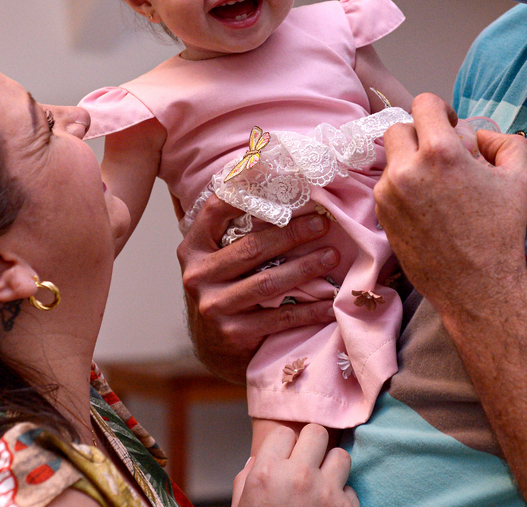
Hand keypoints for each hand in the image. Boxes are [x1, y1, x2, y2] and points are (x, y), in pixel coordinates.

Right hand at [178, 197, 338, 382]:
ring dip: (306, 268)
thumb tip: (271, 178)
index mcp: (193, 249)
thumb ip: (234, 228)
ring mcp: (213, 306)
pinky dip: (310, 309)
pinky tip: (331, 303)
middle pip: (251, 247)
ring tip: (332, 257)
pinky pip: (281, 317)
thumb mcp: (218, 257)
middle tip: (323, 223)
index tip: (283, 185)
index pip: (215, 210)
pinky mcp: (233, 334)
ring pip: (268, 282)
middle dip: (293, 234)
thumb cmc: (226, 288)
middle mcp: (197, 276)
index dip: (246, 192)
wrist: (214, 347)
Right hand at [234, 424, 358, 506]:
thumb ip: (246, 480)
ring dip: (331, 469)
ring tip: (321, 484)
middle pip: (316, 432)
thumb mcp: (242, 506)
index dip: (283, 447)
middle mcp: (298, 478)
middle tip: (306, 463)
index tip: (283, 460)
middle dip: (311, 446)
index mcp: (267, 474)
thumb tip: (256, 461)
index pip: (284, 432)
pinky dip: (340, 498)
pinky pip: (350, 489)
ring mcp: (326, 493)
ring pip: (341, 455)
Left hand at [375, 94, 526, 318]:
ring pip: (391, 158)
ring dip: (410, 162)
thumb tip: (480, 134)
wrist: (477, 287)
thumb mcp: (520, 178)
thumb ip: (505, 141)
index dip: (440, 110)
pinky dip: (402, 186)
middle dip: (420, 135)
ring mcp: (388, 193)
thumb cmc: (501, 232)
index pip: (423, 103)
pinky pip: (387, 185)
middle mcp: (407, 168)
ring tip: (436, 185)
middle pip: (399, 128)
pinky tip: (426, 206)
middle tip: (441, 156)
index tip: (451, 127)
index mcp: (440, 152)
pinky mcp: (381, 214)